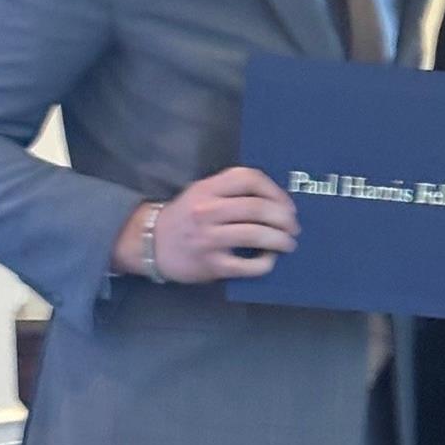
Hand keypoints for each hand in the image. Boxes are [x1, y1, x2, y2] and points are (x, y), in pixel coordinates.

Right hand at [113, 168, 297, 282]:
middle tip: (293, 226)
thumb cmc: (184, 217)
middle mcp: (208, 210)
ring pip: (256, 235)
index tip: (287, 204)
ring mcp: (209, 238)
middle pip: (258, 208)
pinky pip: (247, 265)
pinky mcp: (211, 264)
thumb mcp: (200, 193)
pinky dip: (265, 263)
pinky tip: (269, 260)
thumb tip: (274, 200)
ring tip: (288, 243)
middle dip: (284, 218)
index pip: (249, 178)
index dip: (275, 191)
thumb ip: (230, 191)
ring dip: (280, 239)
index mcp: (208, 188)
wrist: (150, 244)